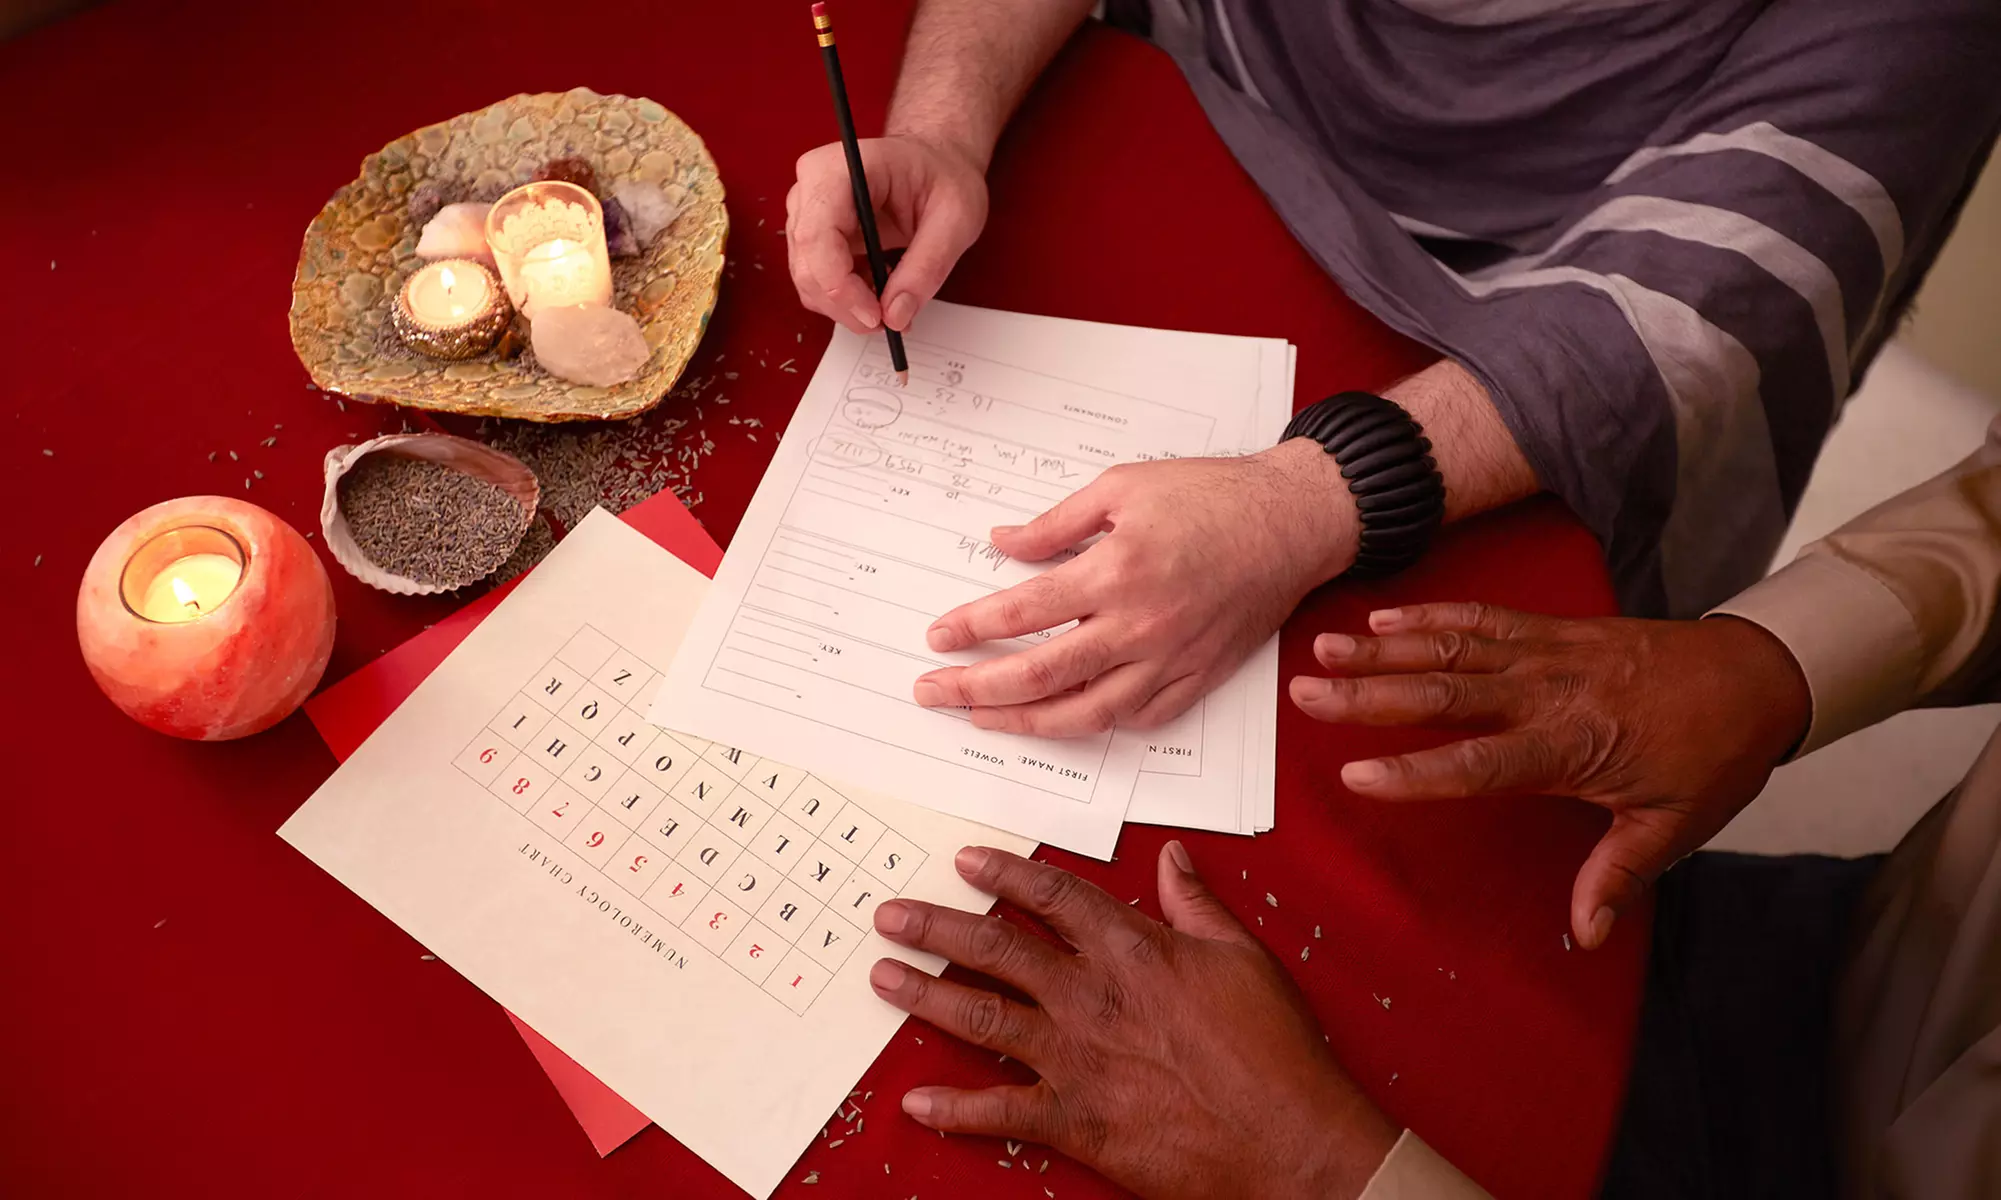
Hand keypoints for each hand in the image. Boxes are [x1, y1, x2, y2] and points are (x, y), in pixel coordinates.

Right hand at [785, 133, 987, 333]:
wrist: (936, 163)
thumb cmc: (944, 176)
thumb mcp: (956, 219)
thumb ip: (927, 268)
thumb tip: (895, 314)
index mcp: (840, 169)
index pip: (817, 236)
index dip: (840, 285)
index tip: (876, 314)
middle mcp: (812, 188)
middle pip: (807, 265)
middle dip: (846, 305)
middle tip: (890, 321)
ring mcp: (807, 213)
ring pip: (808, 281)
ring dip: (847, 306)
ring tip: (892, 303)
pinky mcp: (814, 237)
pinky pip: (818, 282)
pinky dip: (847, 300)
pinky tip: (879, 290)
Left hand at [870, 843, 1398, 1199]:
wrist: (1289, 1139)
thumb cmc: (1274, 1051)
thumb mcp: (1243, 958)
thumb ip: (1196, 905)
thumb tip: (1171, 859)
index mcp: (1132, 951)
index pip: (1052, 898)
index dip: (1004, 875)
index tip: (967, 861)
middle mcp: (1090, 997)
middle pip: (994, 948)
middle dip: (936, 927)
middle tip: (892, 914)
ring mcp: (1076, 1059)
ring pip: (979, 1017)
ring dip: (924, 995)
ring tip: (882, 977)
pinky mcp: (1075, 1120)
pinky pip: (997, 1111)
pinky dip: (953, 1108)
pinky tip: (916, 1100)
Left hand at [913, 440, 1356, 735]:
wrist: (1292, 522)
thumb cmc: (1212, 496)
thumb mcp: (1122, 486)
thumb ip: (1056, 524)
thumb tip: (1002, 542)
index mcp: (1116, 571)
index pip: (1023, 612)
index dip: (972, 628)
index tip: (939, 636)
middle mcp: (1139, 626)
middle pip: (1040, 675)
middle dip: (976, 689)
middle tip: (932, 693)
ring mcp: (1170, 660)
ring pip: (1084, 713)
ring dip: (1025, 723)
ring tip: (984, 719)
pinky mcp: (1197, 678)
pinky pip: (1137, 718)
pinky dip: (1094, 724)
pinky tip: (1063, 717)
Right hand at [1290, 603, 1811, 948]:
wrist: (1758, 674)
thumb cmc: (1715, 754)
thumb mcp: (1676, 825)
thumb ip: (1618, 874)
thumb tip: (1583, 932)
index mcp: (1575, 746)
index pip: (1479, 762)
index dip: (1416, 772)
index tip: (1356, 776)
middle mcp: (1550, 693)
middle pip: (1447, 693)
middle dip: (1371, 693)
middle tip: (1308, 694)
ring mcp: (1549, 653)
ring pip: (1453, 648)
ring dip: (1385, 646)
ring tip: (1324, 647)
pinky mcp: (1553, 630)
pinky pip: (1482, 619)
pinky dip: (1430, 615)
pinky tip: (1385, 617)